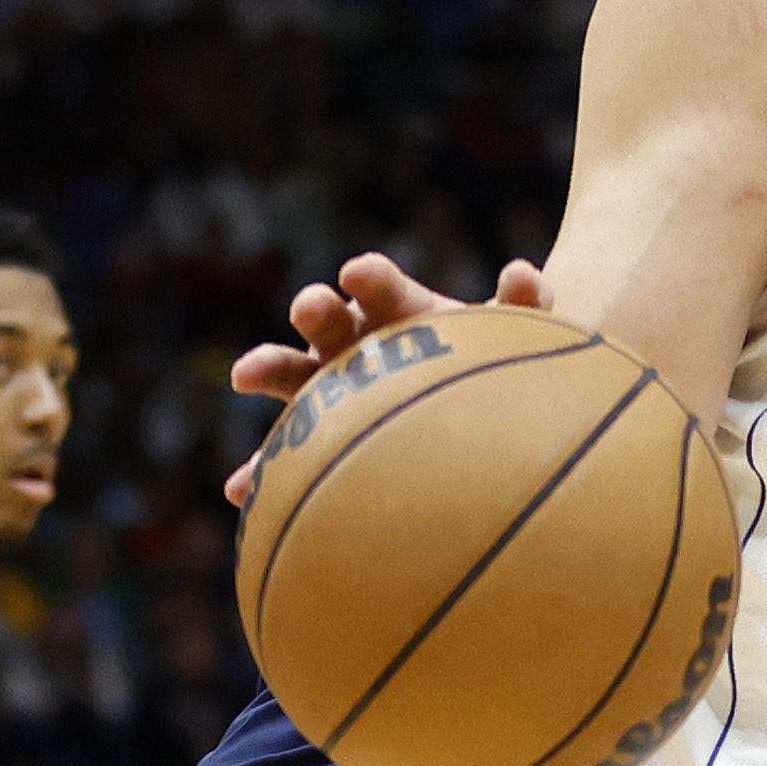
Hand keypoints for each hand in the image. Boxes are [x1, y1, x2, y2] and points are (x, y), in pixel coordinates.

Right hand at [224, 252, 554, 504]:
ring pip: (293, 375)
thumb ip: (522, 303)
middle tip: (311, 306)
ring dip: (270, 368)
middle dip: (317, 310)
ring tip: (246, 374)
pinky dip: (263, 471)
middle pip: (329, 320)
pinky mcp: (320, 436)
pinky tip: (243, 491)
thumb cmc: (489, 357)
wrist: (478, 398)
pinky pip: (287, 456)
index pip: (381, 287)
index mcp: (397, 309)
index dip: (371, 280)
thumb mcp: (513, 331)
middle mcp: (355, 339)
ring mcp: (331, 386)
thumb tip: (523, 275)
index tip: (360, 274)